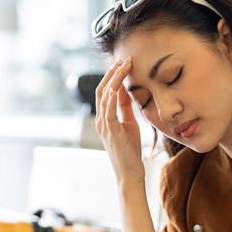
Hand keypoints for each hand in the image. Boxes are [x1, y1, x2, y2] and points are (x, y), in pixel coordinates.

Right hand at [95, 57, 144, 185]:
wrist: (129, 172)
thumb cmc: (129, 150)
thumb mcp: (128, 123)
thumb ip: (125, 107)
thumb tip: (125, 89)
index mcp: (105, 117)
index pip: (105, 90)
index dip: (113, 75)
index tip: (123, 62)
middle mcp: (101, 120)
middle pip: (102, 89)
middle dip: (112, 73)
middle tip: (124, 59)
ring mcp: (104, 126)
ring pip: (104, 96)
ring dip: (114, 80)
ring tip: (123, 66)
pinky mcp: (111, 132)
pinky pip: (108, 112)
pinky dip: (111, 99)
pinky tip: (116, 87)